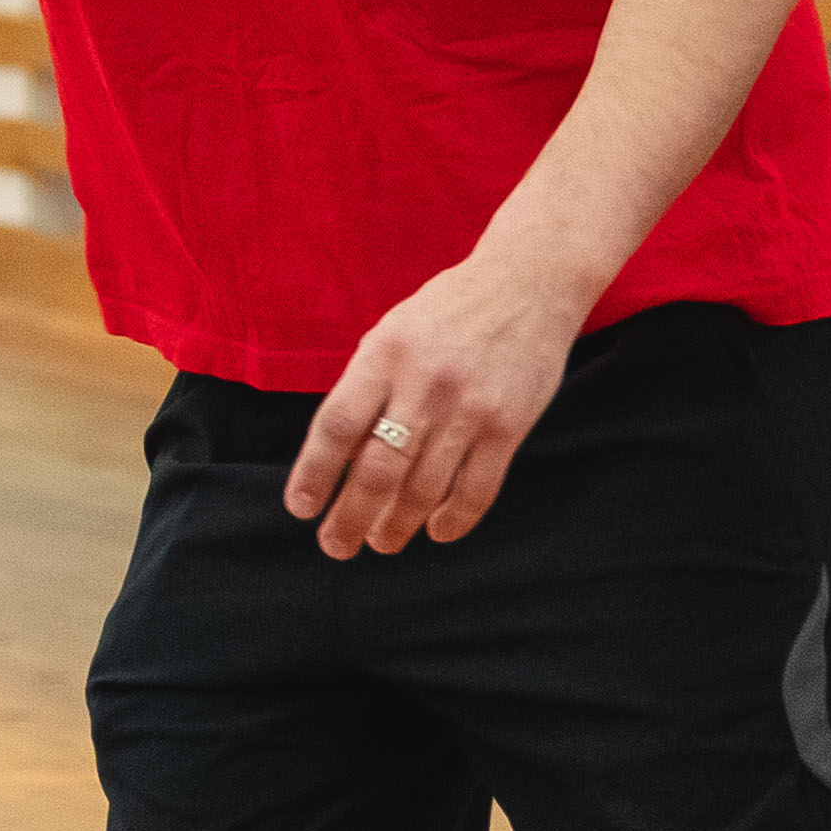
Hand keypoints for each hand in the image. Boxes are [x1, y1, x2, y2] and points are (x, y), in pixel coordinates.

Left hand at [283, 252, 594, 557]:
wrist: (527, 283)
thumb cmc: (447, 312)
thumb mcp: (393, 333)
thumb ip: (366, 389)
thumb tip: (341, 461)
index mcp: (385, 354)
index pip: (336, 425)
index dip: (314, 473)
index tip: (302, 508)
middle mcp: (424, 383)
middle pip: (377, 469)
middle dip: (351, 518)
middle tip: (337, 546)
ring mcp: (469, 408)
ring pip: (424, 489)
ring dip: (398, 526)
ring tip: (381, 542)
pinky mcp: (509, 426)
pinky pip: (477, 489)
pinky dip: (454, 520)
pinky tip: (437, 531)